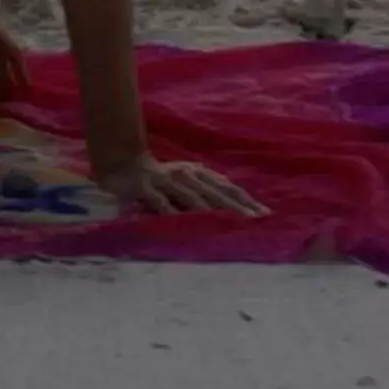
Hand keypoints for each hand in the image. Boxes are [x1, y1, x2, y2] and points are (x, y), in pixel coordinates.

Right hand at [97, 152, 265, 217]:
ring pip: (192, 199)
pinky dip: (172, 214)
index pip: (228, 188)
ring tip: (229, 226)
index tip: (266, 216)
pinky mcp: (144, 188)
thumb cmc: (160, 178)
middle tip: (257, 224)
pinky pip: (160, 203)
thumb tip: (242, 209)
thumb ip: (209, 192)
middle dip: (237, 210)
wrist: (122, 163)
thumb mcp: (188, 180)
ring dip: (212, 213)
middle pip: (216, 194)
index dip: (247, 201)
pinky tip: (185, 226)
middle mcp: (186, 175)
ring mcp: (165, 181)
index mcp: (199, 173)